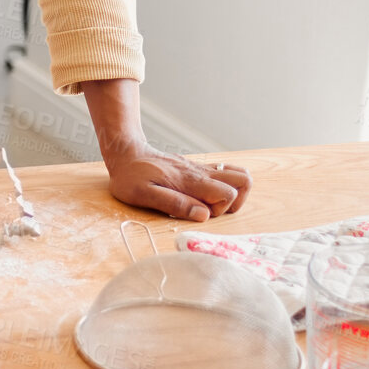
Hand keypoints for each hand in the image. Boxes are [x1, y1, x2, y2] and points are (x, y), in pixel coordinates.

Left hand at [107, 146, 249, 221]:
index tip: (199, 211)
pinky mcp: (197, 169)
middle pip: (244, 180)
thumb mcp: (143, 194)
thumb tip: (204, 215)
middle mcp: (201, 173)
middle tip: (211, 208)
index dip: (220, 208)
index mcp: (191, 181)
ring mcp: (201, 169)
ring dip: (234, 192)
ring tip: (211, 203)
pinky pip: (224, 173)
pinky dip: (224, 185)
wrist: (125, 153)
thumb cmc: (130, 176)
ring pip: (238, 174)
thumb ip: (174, 204)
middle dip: (235, 201)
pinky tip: (203, 194)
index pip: (228, 193)